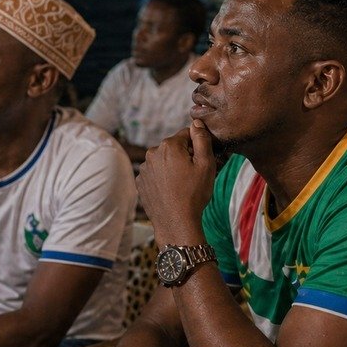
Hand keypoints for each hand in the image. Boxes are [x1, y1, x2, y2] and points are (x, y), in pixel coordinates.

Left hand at [137, 120, 216, 244]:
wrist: (176, 222)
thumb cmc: (193, 194)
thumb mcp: (206, 164)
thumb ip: (202, 139)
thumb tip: (196, 123)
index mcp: (169, 146)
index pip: (186, 135)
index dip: (197, 146)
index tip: (202, 161)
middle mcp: (152, 153)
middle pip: (174, 148)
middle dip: (184, 156)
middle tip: (194, 175)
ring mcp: (144, 169)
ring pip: (163, 161)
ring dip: (172, 167)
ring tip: (182, 185)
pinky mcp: (140, 182)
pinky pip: (155, 174)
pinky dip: (162, 178)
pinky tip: (171, 191)